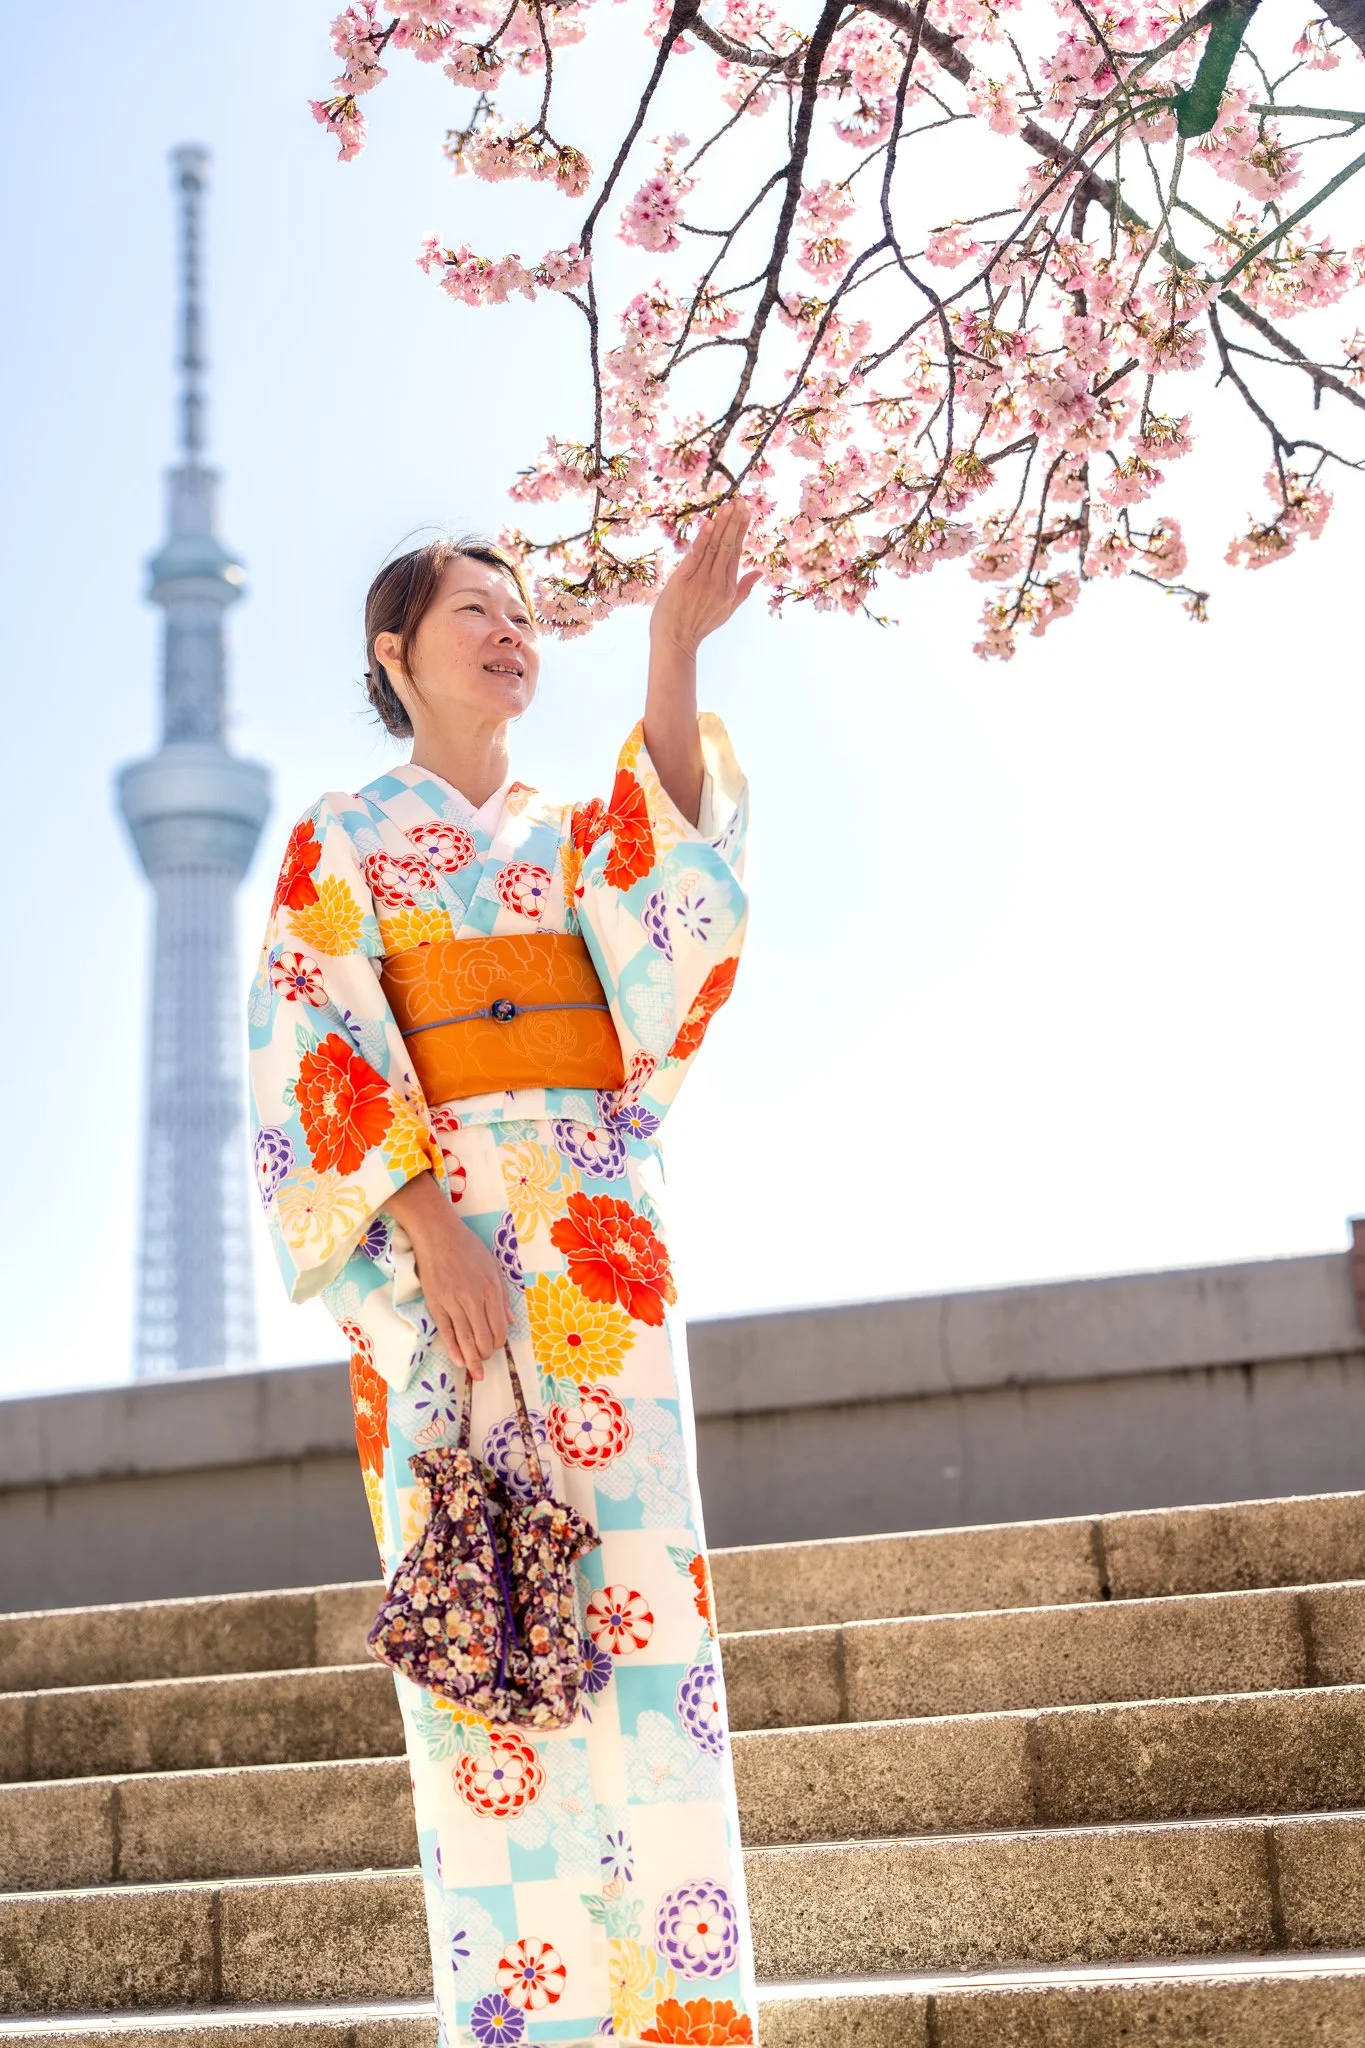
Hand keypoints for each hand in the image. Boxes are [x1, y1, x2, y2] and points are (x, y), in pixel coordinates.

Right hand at [385, 1172, 508, 1378]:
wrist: (438, 1235)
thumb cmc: (468, 1248)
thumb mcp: (494, 1267)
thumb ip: (504, 1296)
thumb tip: (511, 1322)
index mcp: (492, 1289)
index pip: (499, 1327)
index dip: (499, 1342)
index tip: (496, 1347)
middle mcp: (474, 1299)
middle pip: (483, 1336)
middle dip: (486, 1353)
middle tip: (485, 1361)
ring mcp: (453, 1302)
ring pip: (465, 1338)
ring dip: (472, 1359)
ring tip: (476, 1374)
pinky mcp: (436, 1303)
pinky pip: (446, 1331)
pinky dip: (453, 1348)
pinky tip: (459, 1361)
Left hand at [650, 498, 760, 657]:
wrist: (675, 641)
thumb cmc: (699, 625)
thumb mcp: (727, 610)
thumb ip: (744, 589)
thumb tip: (760, 572)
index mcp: (729, 588)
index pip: (736, 552)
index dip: (741, 530)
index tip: (745, 511)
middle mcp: (717, 582)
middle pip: (728, 546)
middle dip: (735, 522)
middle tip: (740, 501)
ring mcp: (701, 581)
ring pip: (714, 547)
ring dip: (722, 524)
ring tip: (729, 505)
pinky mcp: (683, 580)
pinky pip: (696, 555)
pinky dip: (703, 538)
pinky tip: (711, 522)